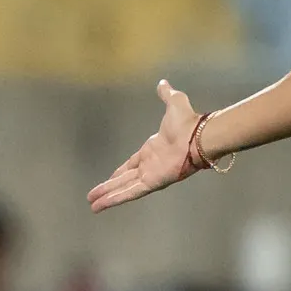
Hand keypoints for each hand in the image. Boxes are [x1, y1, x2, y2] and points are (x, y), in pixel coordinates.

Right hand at [87, 80, 202, 212]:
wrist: (198, 136)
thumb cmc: (188, 122)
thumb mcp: (174, 103)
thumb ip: (166, 95)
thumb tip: (163, 83)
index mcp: (153, 150)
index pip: (133, 163)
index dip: (121, 170)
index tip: (111, 176)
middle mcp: (150, 165)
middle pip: (124, 179)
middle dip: (108, 187)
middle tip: (94, 196)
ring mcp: (150, 175)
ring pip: (124, 188)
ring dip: (108, 196)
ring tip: (93, 206)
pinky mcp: (152, 183)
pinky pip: (130, 192)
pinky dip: (116, 199)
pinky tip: (102, 204)